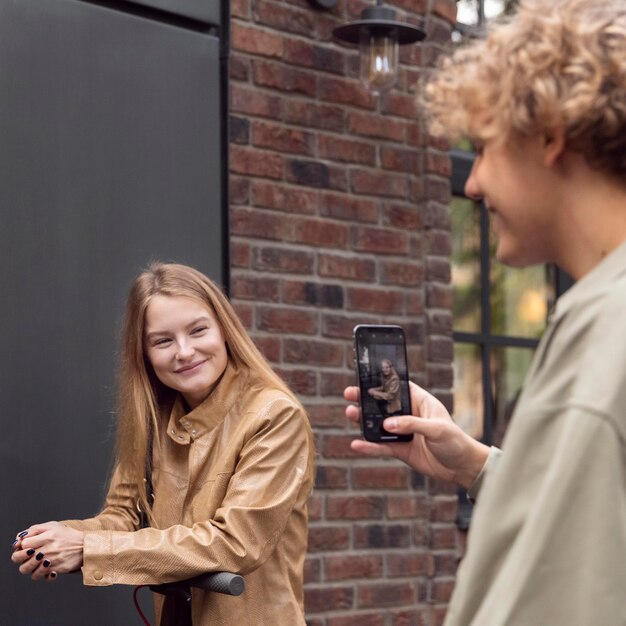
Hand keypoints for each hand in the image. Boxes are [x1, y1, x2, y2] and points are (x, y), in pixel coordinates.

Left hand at [11, 522, 83, 580]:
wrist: (86, 545)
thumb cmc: (67, 535)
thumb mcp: (52, 526)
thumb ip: (34, 530)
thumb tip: (19, 538)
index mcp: (47, 536)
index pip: (23, 544)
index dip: (23, 545)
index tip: (29, 545)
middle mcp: (48, 549)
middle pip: (19, 558)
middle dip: (20, 557)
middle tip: (29, 554)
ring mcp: (52, 560)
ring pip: (27, 570)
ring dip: (30, 566)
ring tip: (39, 561)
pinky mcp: (57, 569)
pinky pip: (42, 576)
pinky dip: (44, 574)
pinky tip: (48, 568)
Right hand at [344, 382, 488, 488]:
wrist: (462, 467)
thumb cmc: (455, 441)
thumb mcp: (436, 429)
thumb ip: (412, 424)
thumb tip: (387, 424)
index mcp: (420, 402)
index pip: (398, 388)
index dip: (383, 382)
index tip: (366, 376)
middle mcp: (409, 415)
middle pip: (384, 405)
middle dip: (366, 399)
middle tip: (350, 394)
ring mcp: (403, 432)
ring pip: (379, 424)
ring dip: (364, 420)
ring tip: (350, 413)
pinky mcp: (400, 450)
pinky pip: (381, 447)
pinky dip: (369, 446)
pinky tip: (357, 444)